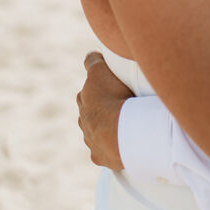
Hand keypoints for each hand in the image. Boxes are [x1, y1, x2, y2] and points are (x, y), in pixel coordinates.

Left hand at [76, 51, 132, 170]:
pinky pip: (105, 150)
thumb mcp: (101, 70)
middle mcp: (83, 118)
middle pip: (91, 109)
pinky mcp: (98, 156)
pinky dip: (112, 146)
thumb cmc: (114, 97)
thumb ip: (94, 60)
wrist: (120, 132)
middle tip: (122, 101)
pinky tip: (124, 143)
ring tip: (126, 124)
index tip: (109, 81)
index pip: (89, 86)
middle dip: (103, 105)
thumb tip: (91, 53)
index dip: (99, 82)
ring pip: (97, 130)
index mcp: (83, 97)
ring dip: (108, 126)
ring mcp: (90, 139)